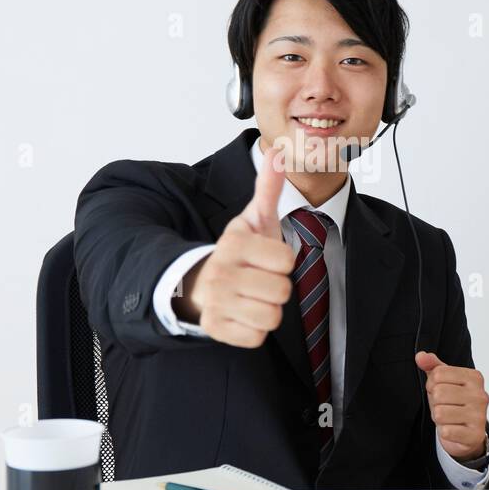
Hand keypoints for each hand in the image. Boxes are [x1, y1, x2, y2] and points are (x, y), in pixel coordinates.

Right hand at [177, 144, 296, 347]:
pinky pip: (256, 338)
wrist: (201, 283)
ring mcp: (216, 302)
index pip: (287, 260)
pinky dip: (253, 330)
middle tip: (259, 279)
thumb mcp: (253, 219)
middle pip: (282, 291)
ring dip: (267, 309)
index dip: (282, 261)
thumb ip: (268, 188)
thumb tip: (277, 151)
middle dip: (276, 287)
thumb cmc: (239, 252)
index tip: (265, 258)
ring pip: (271, 317)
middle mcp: (221, 272)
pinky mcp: (215, 328)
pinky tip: (242, 314)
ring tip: (252, 297)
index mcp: (234, 243)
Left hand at [415, 351, 488, 461]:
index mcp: (475, 377)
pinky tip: (453, 429)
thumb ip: (432, 365)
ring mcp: (480, 415)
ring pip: (440, 413)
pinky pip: (446, 431)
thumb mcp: (443, 380)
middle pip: (438, 393)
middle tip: (444, 406)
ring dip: (438, 417)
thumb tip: (420, 356)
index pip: (438, 374)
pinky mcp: (475, 435)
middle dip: (435, 402)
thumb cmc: (454, 403)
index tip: (442, 390)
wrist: (468, 432)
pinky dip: (444, 431)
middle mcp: (480, 395)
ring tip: (448, 417)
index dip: (432, 384)